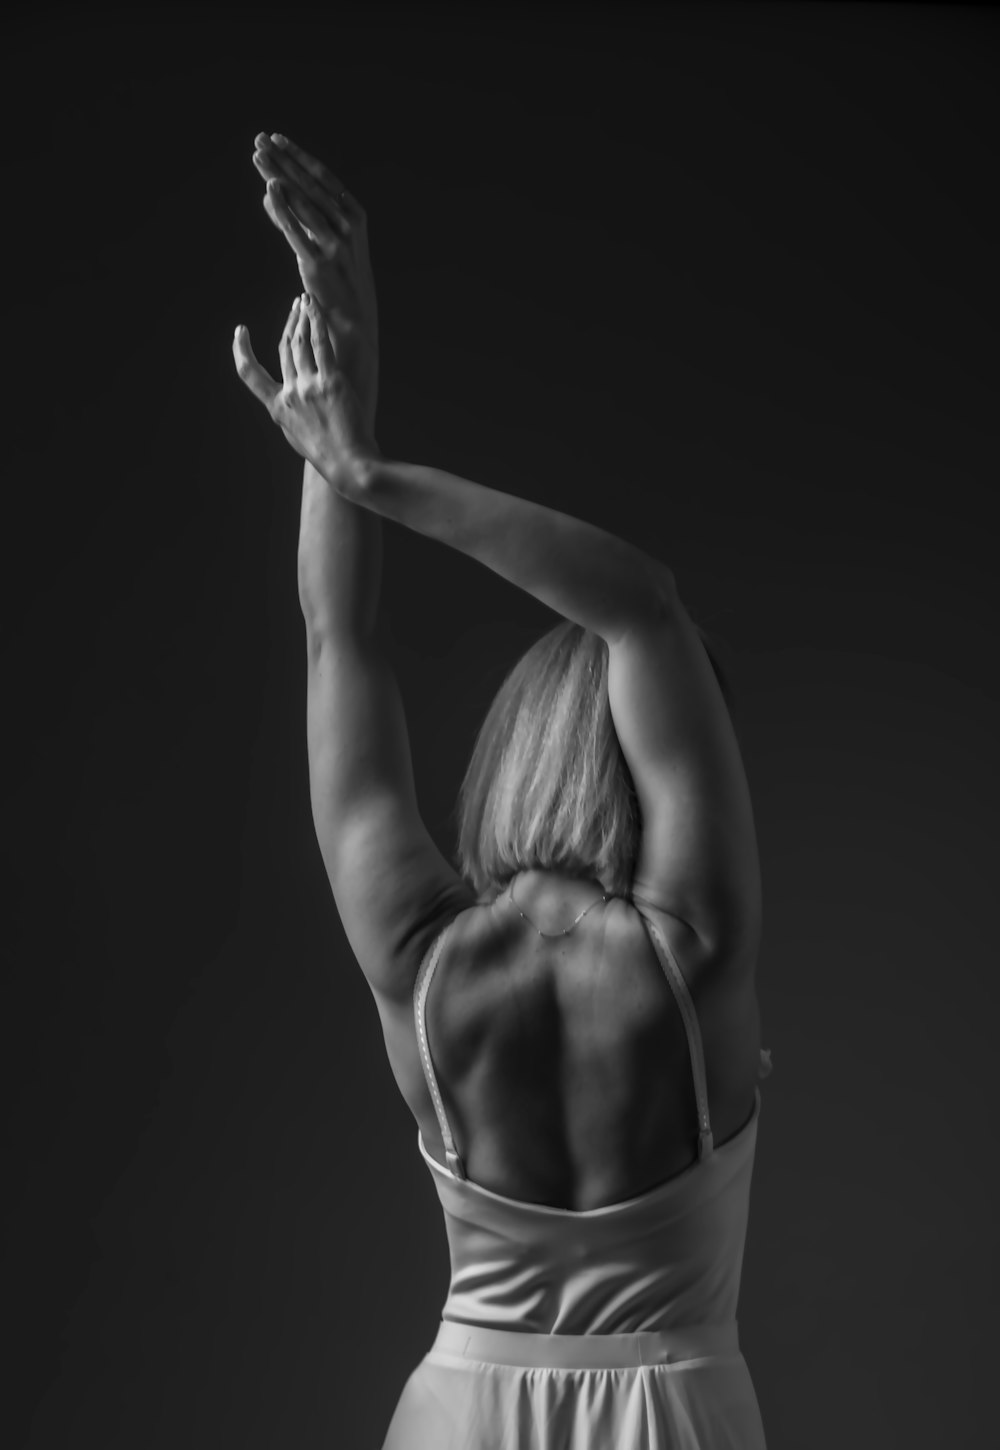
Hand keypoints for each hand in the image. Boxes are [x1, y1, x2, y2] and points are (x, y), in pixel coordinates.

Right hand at [233, 294, 379, 490]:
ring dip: (301, 317)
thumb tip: (286, 402)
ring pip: (300, 342)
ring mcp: (309, 387)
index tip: (240, 333)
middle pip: (284, 349)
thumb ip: (290, 414)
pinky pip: (321, 344)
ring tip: (305, 301)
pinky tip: (315, 306)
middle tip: (295, 306)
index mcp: (277, 409)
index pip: (251, 375)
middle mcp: (289, 395)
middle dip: (288, 323)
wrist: (349, 465)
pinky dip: (317, 321)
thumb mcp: (298, 436)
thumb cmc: (328, 455)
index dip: (242, 351)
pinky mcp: (331, 382)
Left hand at [251, 134, 378, 374]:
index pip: (322, 177)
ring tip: (257, 157)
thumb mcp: (321, 244)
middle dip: (282, 160)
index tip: (276, 138)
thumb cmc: (338, 282)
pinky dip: (282, 209)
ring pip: (302, 202)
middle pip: (309, 184)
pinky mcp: (319, 264)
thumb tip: (269, 194)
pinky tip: (268, 191)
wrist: (353, 322)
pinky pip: (296, 231)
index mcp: (355, 215)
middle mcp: (348, 226)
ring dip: (278, 176)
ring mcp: (336, 245)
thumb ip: (296, 219)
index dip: (298, 156)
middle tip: (259, 140)